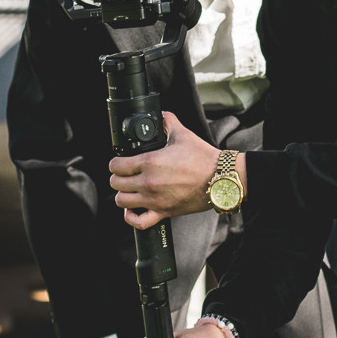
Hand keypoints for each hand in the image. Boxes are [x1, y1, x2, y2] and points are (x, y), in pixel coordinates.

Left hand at [109, 111, 217, 229]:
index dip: (116, 162)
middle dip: (118, 177)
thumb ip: (168, 122)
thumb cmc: (204, 158)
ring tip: (130, 190)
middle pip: (116, 183)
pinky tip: (134, 210)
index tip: (121, 162)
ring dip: (123, 195)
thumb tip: (162, 115)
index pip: (116, 165)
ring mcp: (154, 200)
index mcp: (149, 162)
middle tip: (126, 175)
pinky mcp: (164, 212)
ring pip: (122, 201)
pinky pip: (138, 222)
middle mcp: (148, 182)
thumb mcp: (183, 135)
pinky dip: (132, 217)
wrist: (221, 178)